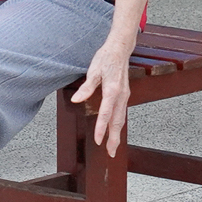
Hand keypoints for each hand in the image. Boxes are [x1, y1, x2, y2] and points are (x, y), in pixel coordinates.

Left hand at [72, 38, 133, 154]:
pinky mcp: (124, 94)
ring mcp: (124, 95)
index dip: (101, 128)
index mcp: (113, 90)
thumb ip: (86, 87)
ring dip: (117, 133)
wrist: (120, 49)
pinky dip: (119, 124)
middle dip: (114, 138)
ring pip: (121, 118)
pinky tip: (115, 129)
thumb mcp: (93, 70)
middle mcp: (121, 95)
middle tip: (110, 153)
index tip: (97, 141)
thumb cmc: (106, 58)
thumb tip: (77, 100)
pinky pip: (122, 113)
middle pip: (118, 121)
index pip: (106, 114)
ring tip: (113, 146)